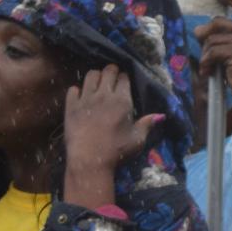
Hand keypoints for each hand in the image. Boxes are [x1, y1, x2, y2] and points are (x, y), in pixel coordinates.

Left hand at [62, 66, 157, 204]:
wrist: (89, 160)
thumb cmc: (117, 150)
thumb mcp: (137, 139)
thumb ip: (147, 124)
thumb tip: (160, 115)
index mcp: (122, 101)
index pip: (124, 78)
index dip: (125, 77)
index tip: (124, 81)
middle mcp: (104, 95)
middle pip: (108, 71)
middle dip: (111, 70)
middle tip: (112, 77)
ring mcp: (85, 99)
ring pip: (90, 75)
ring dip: (96, 76)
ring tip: (97, 83)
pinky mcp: (71, 106)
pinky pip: (73, 89)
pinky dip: (77, 90)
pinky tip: (81, 96)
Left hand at [196, 0, 231, 124]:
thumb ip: (227, 38)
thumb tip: (201, 30)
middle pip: (217, 23)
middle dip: (204, 36)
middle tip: (204, 52)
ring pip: (212, 39)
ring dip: (206, 55)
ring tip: (210, 67)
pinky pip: (212, 51)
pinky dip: (206, 63)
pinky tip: (209, 72)